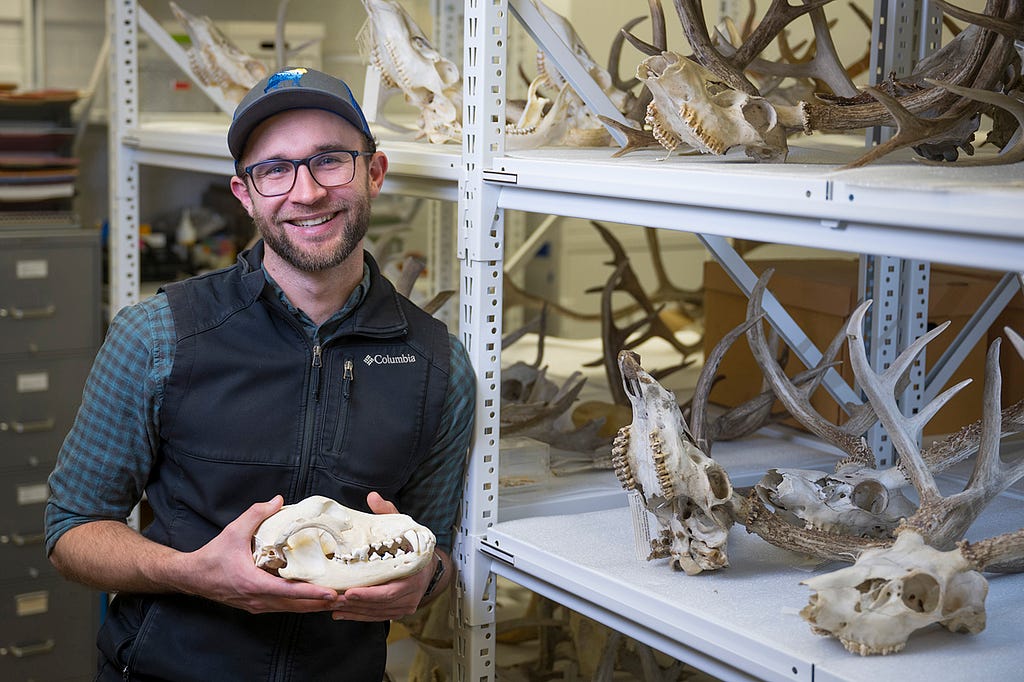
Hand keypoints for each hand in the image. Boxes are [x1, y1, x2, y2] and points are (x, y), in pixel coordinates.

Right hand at [175, 496, 341, 613]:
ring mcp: (257, 605)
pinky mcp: (256, 605)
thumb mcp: (234, 531)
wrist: (192, 577)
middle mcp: (258, 600)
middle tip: (346, 598)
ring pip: (291, 609)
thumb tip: (278, 500)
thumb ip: (256, 514)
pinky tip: (313, 599)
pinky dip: (300, 604)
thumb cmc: (213, 556)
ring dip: (313, 606)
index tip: (332, 594)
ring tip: (336, 600)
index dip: (312, 594)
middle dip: (321, 603)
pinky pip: (283, 607)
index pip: (289, 592)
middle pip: (296, 606)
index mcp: (254, 584)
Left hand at [328, 492, 441, 621]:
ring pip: (375, 612)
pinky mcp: (397, 612)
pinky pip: (376, 617)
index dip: (368, 593)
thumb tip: (373, 497)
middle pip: (379, 604)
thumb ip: (388, 513)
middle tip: (332, 598)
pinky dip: (357, 616)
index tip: (348, 591)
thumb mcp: (404, 528)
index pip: (389, 590)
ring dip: (353, 611)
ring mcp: (404, 606)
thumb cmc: (413, 546)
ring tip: (332, 605)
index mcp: (412, 575)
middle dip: (354, 603)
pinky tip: (340, 613)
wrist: (430, 567)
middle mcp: (410, 595)